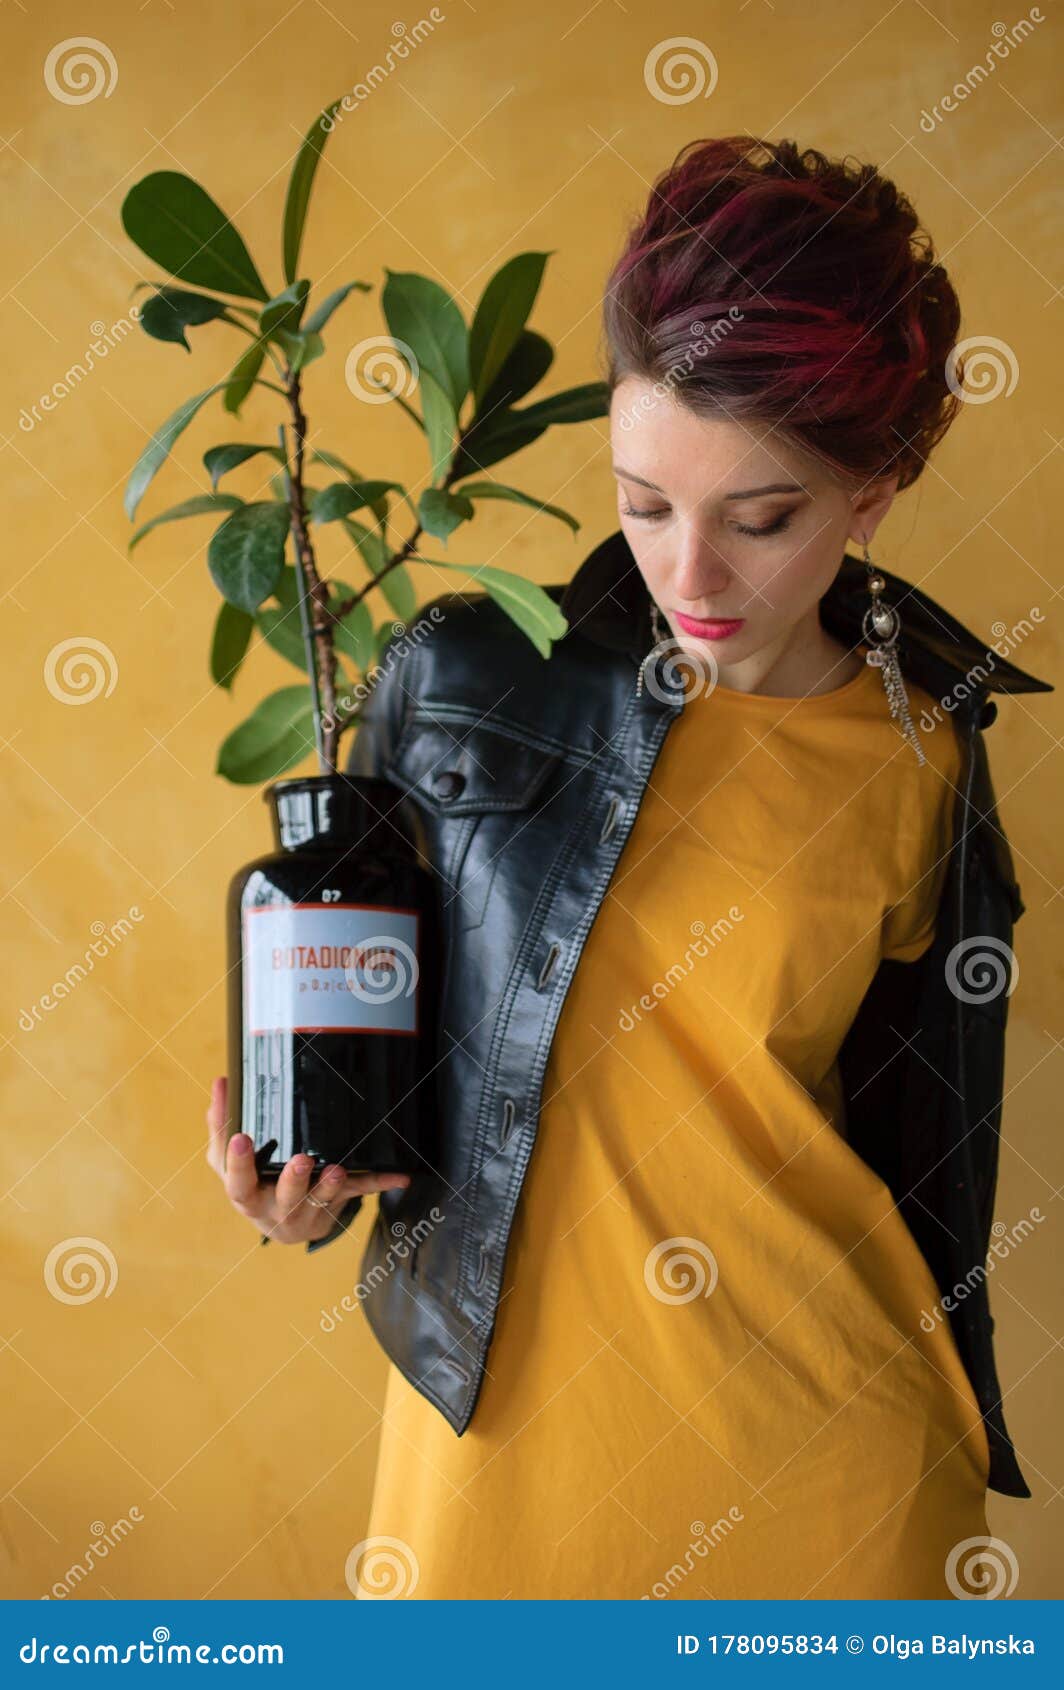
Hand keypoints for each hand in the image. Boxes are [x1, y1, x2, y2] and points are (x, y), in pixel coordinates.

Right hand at [205, 1075, 410, 1244]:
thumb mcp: (231, 1163)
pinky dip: (379, 1183)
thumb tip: (222, 1083)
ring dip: (331, 1185)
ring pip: (321, 1201)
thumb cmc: (254, 1186)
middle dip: (293, 1180)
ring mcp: (308, 1211)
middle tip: (301, 1161)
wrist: (284, 1225)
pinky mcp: (335, 1206)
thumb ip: (223, 1126)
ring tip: (338, 1169)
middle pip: (284, 1198)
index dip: (237, 1163)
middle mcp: (277, 1209)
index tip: (241, 1138)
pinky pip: (358, 1193)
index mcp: (248, 1197)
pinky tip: (399, 1176)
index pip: (238, 1182)